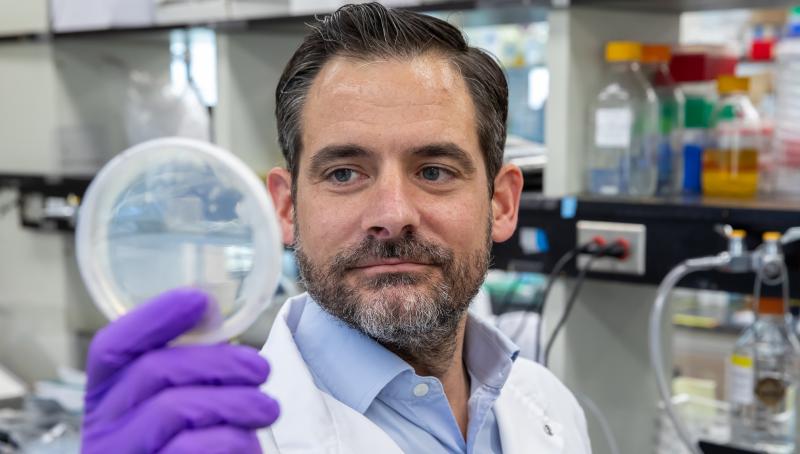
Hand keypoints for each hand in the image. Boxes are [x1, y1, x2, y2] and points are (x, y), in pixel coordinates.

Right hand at [81, 288, 279, 453]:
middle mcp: (103, 427)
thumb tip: (209, 309)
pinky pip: (193, 449)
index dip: (153, 317)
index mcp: (107, 397)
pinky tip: (249, 441)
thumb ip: (190, 361)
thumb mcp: (182, 401)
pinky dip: (231, 440)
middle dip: (218, 362)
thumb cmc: (191, 443)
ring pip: (175, 409)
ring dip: (234, 402)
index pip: (112, 346)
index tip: (200, 299)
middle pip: (152, 370)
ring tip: (267, 409)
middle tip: (261, 369)